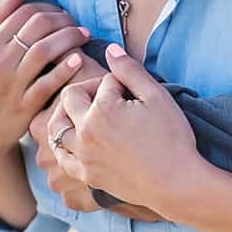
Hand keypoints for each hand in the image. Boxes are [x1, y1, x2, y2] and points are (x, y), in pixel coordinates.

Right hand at [0, 0, 89, 162]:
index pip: (24, 13)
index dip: (47, 8)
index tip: (60, 13)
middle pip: (37, 27)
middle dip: (62, 20)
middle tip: (75, 22)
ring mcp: (12, 84)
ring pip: (45, 51)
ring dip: (69, 38)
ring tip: (83, 35)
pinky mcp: (24, 106)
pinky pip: (48, 83)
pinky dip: (65, 69)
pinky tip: (78, 59)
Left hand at [29, 57, 163, 219]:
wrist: (176, 183)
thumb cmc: (171, 138)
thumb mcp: (156, 96)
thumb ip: (129, 70)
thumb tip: (110, 49)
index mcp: (102, 109)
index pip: (101, 82)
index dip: (117, 81)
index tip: (131, 91)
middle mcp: (85, 132)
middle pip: (69, 99)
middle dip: (85, 91)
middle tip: (106, 97)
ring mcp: (83, 155)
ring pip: (55, 128)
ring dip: (65, 115)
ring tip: (83, 114)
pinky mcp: (86, 174)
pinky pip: (62, 157)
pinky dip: (63, 145)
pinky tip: (76, 140)